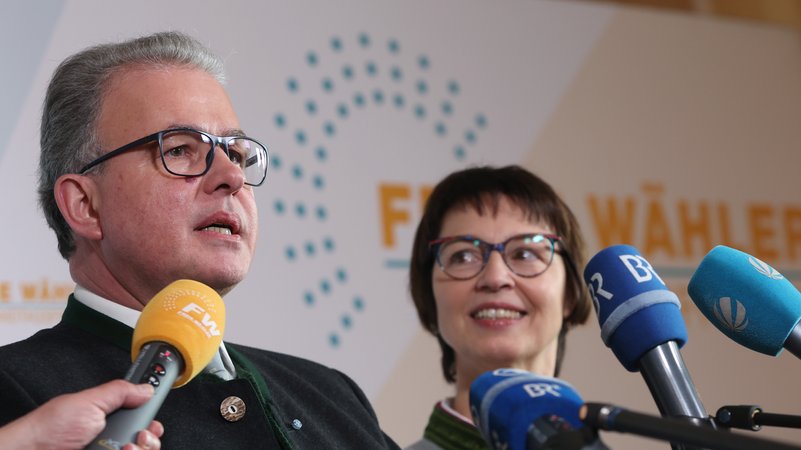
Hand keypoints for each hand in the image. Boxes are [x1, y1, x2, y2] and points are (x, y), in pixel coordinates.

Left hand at [1, 379, 163, 449]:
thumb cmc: (51, 428)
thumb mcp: (88, 401)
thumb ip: (119, 391)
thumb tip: (145, 387)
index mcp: (108, 416)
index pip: (140, 416)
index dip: (150, 418)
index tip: (153, 419)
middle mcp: (110, 437)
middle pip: (146, 438)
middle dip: (149, 436)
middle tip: (141, 434)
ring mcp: (108, 449)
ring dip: (140, 448)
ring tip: (125, 447)